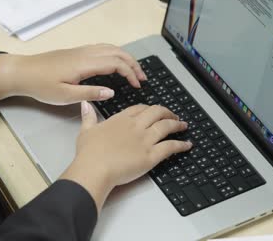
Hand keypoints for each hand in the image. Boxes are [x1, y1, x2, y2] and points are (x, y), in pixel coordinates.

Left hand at [0, 44, 146, 103]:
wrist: (22, 72)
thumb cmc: (40, 85)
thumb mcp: (65, 96)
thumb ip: (90, 93)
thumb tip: (111, 92)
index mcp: (85, 64)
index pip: (116, 63)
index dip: (130, 73)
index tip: (137, 86)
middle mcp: (85, 53)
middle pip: (117, 52)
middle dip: (133, 64)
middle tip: (142, 78)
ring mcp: (81, 51)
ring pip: (110, 48)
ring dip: (125, 57)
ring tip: (134, 70)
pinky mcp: (76, 53)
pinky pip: (102, 48)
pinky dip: (115, 54)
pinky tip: (115, 63)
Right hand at [60, 102, 192, 212]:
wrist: (94, 169)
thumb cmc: (89, 153)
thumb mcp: (85, 130)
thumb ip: (89, 116)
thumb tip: (86, 104)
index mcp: (121, 120)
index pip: (140, 108)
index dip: (149, 108)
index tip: (154, 110)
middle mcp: (135, 127)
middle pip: (157, 113)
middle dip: (167, 112)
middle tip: (173, 115)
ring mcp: (145, 140)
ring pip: (166, 126)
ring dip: (177, 125)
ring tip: (183, 125)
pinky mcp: (151, 156)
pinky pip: (170, 147)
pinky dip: (181, 145)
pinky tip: (186, 145)